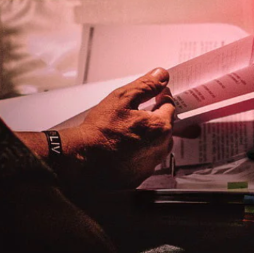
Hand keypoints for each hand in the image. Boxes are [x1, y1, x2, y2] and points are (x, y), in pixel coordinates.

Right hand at [62, 68, 175, 188]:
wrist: (83, 159)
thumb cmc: (100, 130)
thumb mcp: (122, 98)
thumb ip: (146, 85)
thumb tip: (161, 76)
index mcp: (160, 127)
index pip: (170, 105)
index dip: (161, 95)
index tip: (156, 92)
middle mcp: (160, 148)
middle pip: (165, 125)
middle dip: (155, 115)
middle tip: (139, 109)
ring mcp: (150, 165)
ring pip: (156, 143)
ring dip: (148, 134)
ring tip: (128, 127)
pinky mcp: (139, 176)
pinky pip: (145, 158)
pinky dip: (139, 150)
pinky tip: (123, 144)